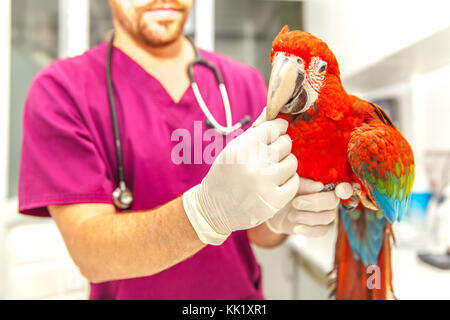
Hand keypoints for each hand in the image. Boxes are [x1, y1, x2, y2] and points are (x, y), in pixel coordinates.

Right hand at [183, 109, 299, 244]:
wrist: (213, 208)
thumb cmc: (225, 174)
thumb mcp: (233, 149)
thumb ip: (255, 131)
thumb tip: (272, 110)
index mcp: (242, 148)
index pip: (274, 127)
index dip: (278, 127)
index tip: (277, 131)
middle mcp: (254, 164)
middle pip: (286, 143)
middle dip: (280, 146)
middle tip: (270, 154)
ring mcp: (265, 184)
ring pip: (292, 162)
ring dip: (284, 164)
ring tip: (271, 169)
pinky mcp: (274, 201)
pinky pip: (294, 181)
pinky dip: (287, 181)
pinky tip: (275, 183)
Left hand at [266, 178, 352, 236]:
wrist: (272, 209)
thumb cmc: (283, 192)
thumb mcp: (290, 184)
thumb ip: (303, 183)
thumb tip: (319, 186)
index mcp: (324, 185)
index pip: (343, 187)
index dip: (345, 189)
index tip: (338, 190)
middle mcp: (327, 199)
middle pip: (333, 201)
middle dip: (314, 203)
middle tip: (296, 203)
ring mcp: (324, 214)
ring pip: (327, 217)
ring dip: (307, 217)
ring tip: (291, 215)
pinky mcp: (318, 228)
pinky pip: (321, 231)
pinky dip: (308, 230)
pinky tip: (296, 228)